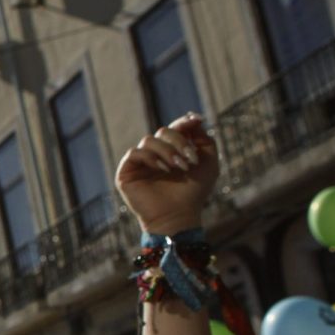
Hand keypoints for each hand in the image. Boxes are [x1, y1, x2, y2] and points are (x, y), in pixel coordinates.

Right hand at [114, 114, 219, 236]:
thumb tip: (193, 119)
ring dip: (168, 151)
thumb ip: (204, 139)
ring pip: (149, 140)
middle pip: (164, 131)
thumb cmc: (194, 192)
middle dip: (180, 142)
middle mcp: (154, 154)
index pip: (175, 127)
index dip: (184, 121)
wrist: (179, 215)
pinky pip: (134, 153)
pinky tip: (163, 169)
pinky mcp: (126, 172)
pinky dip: (151, 157)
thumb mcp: (208, 162)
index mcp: (172, 150)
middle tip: (190, 160)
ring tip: (179, 167)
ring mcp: (139, 162)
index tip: (197, 120)